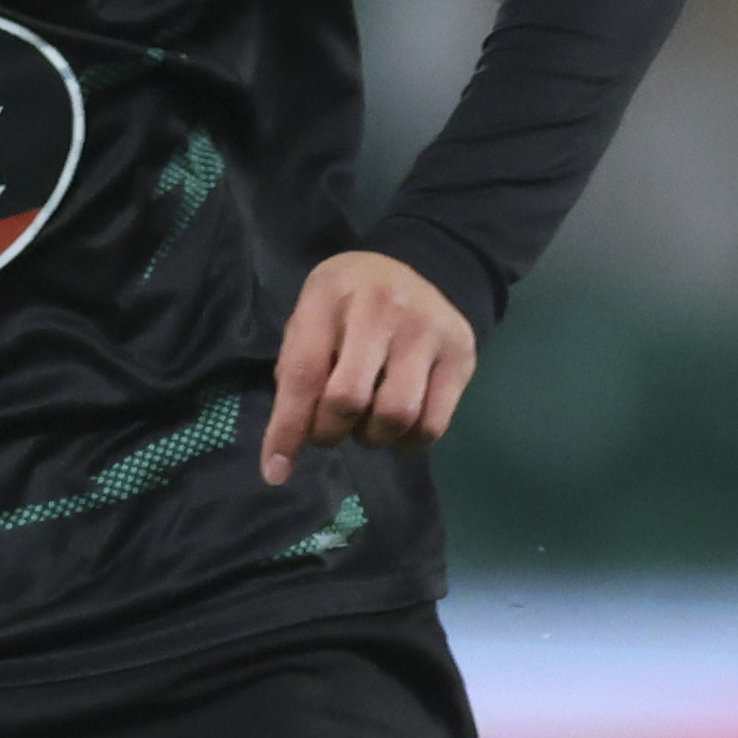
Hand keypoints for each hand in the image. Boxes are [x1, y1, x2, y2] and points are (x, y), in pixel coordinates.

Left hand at [259, 249, 476, 482]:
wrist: (417, 266)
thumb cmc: (347, 303)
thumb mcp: (310, 321)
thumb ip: (298, 375)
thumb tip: (287, 450)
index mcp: (330, 299)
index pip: (304, 374)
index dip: (287, 428)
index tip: (276, 471)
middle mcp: (382, 309)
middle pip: (349, 399)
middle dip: (331, 432)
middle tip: (331, 431)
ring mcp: (428, 331)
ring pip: (397, 416)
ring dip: (373, 438)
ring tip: (367, 426)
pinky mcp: (462, 354)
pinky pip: (434, 424)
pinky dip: (409, 442)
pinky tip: (398, 429)